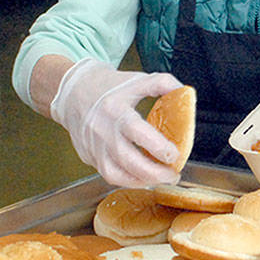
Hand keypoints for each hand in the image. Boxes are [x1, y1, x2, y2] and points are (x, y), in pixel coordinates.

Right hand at [49, 58, 182, 186]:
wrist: (73, 92)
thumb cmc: (108, 86)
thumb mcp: (136, 79)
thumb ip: (163, 84)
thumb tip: (185, 92)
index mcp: (115, 109)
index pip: (137, 132)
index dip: (157, 147)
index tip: (174, 154)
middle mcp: (102, 130)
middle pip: (127, 160)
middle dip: (153, 173)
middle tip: (173, 174)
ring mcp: (93, 146)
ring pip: (115, 174)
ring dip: (141, 181)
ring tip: (160, 178)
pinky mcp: (88, 156)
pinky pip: (108, 175)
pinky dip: (127, 180)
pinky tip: (142, 177)